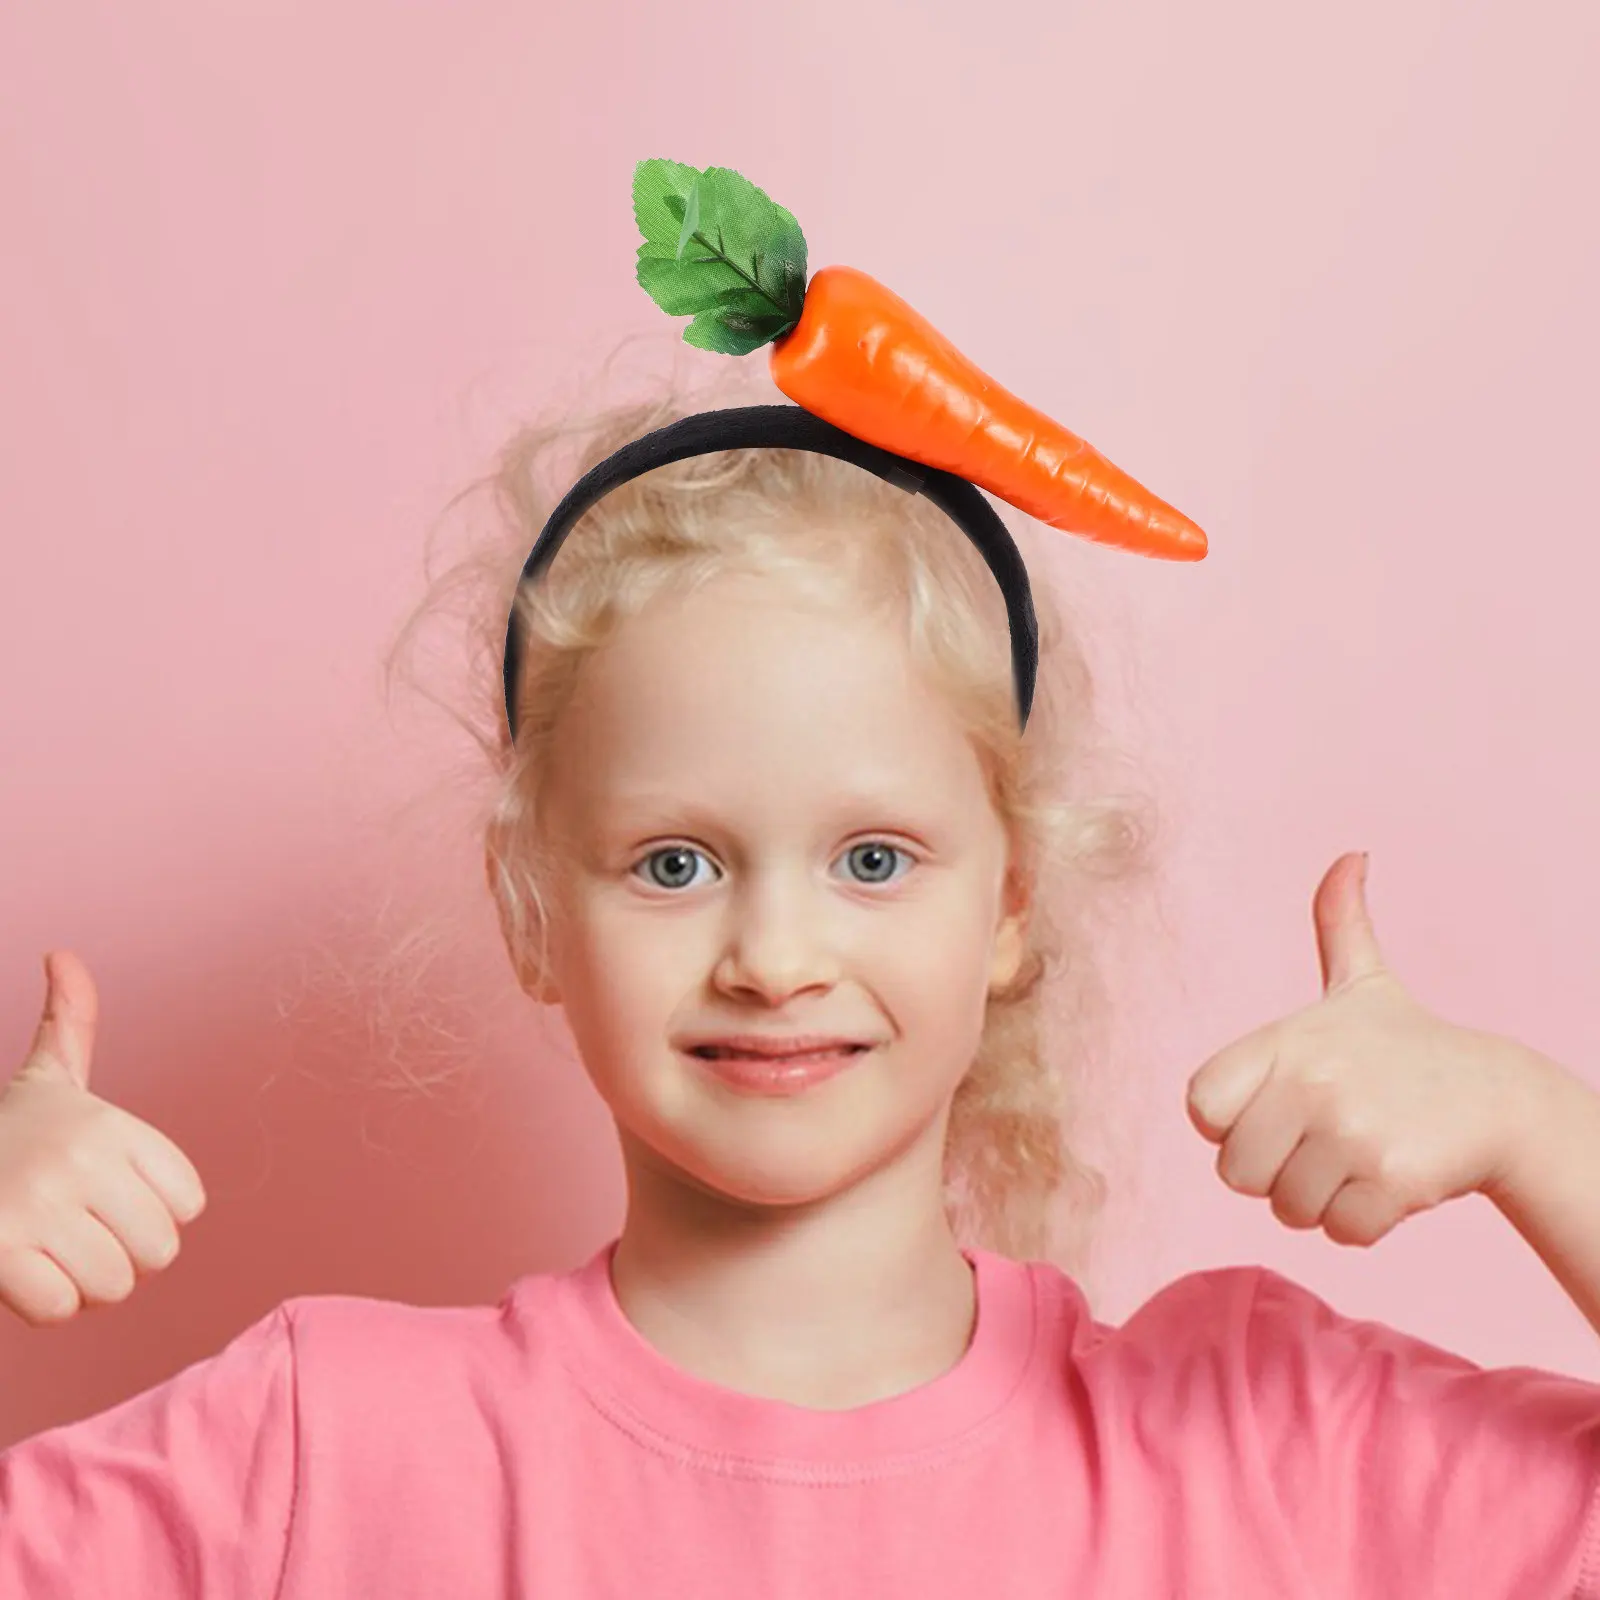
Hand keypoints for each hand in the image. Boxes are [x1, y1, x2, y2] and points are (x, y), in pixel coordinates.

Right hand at [0, 950, 206, 1325]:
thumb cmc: (4, 1134)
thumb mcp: (43, 1077)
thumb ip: (70, 1021)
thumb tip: (61, 956)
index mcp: (111, 1122)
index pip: (189, 1204)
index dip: (148, 1213)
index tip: (100, 1193)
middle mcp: (81, 1157)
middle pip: (158, 1252)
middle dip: (118, 1255)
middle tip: (71, 1229)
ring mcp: (38, 1204)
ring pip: (113, 1285)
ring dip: (79, 1283)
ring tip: (43, 1246)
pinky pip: (60, 1308)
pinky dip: (41, 1305)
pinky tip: (17, 1269)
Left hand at [1185, 852, 1535, 1247]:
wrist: (1499, 1097)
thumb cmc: (1409, 1047)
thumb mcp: (1363, 982)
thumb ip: (1339, 922)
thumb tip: (1350, 856)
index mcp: (1284, 1039)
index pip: (1201, 1109)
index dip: (1232, 1122)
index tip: (1277, 1108)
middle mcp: (1311, 1080)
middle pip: (1236, 1173)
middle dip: (1277, 1172)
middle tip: (1326, 1142)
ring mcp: (1350, 1131)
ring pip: (1288, 1209)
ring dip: (1322, 1200)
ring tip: (1361, 1157)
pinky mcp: (1390, 1180)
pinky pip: (1339, 1232)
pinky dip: (1363, 1223)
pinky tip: (1390, 1182)